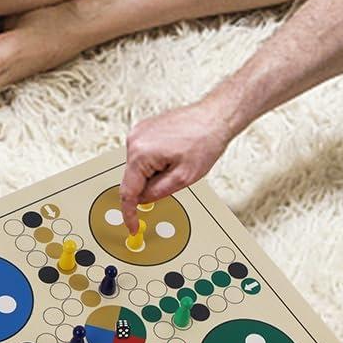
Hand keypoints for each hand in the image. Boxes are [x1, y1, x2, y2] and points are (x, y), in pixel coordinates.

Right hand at [120, 100, 232, 231]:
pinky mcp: (144, 129)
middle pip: (133, 179)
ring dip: (155, 173)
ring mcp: (138, 132)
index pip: (128, 192)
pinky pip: (143, 155)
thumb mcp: (184, 178)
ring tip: (179, 161)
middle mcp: (134, 140)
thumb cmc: (204, 140)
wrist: (214, 117)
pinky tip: (174, 155)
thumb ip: (158, 193)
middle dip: (150, 186)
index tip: (133, 226)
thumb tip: (143, 200)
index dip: (130, 214)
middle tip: (176, 179)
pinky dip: (155, 162)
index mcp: (140, 153)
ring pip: (139, 168)